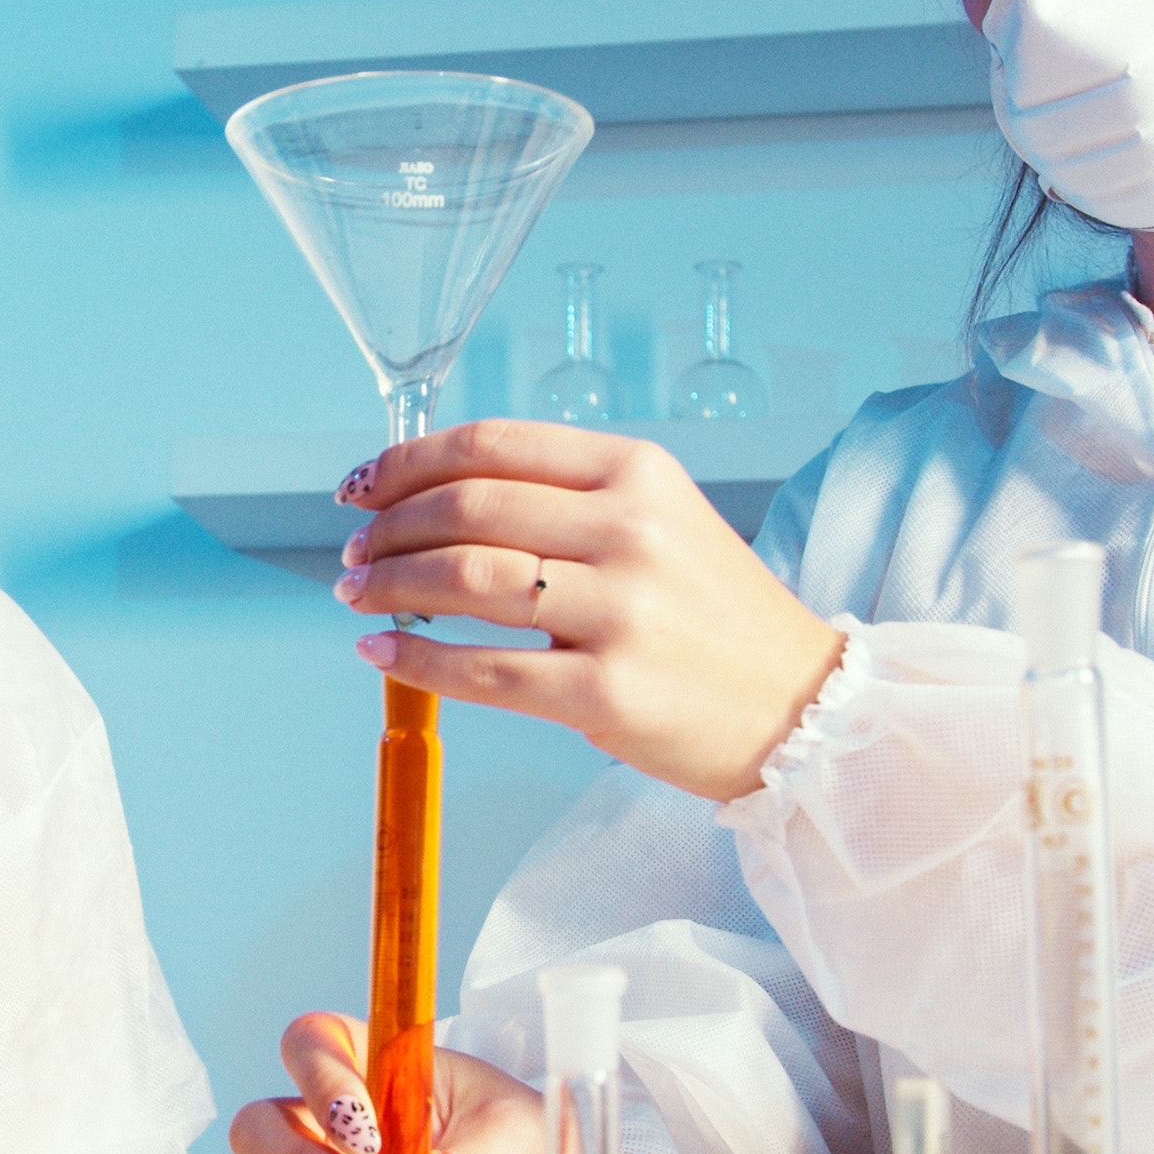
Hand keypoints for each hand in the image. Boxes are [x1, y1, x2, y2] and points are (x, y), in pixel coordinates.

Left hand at [334, 421, 843, 802]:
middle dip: (387, 528)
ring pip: (464, 579)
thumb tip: (436, 497)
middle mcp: (629, 530)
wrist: (800, 706)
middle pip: (465, 509)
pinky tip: (381, 652)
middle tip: (353, 550)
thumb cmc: (713, 616)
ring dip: (388, 584)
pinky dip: (417, 660)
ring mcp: (620, 610)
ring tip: (356, 593)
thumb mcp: (660, 522)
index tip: (361, 485)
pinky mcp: (606, 690)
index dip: (407, 463)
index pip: (491, 446)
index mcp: (637, 473)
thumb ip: (565, 499)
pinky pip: (484, 671)